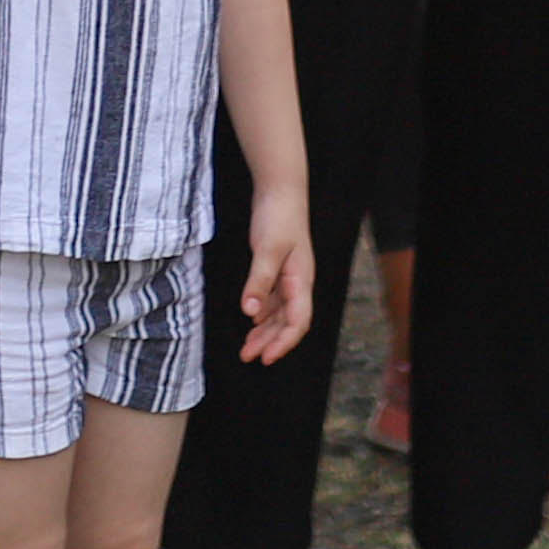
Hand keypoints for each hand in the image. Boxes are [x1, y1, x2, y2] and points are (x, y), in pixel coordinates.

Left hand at [237, 189, 315, 363]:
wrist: (280, 189)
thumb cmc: (279, 217)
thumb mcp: (267, 249)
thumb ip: (259, 281)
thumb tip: (250, 312)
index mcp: (301, 281)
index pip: (297, 322)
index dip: (283, 343)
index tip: (265, 358)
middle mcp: (298, 283)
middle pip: (288, 322)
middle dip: (270, 342)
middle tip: (248, 357)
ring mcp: (289, 276)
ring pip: (279, 313)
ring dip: (264, 331)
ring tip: (247, 347)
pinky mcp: (278, 267)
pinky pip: (273, 299)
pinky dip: (262, 313)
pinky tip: (251, 319)